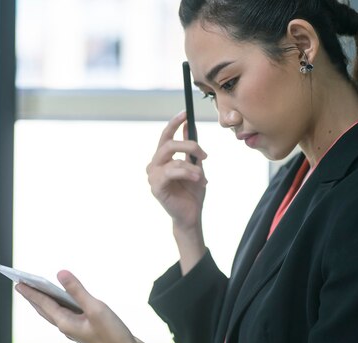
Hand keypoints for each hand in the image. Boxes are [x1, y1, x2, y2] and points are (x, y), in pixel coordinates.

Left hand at [16, 269, 191, 342]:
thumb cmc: (112, 333)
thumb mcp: (95, 308)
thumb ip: (77, 290)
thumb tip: (60, 273)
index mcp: (65, 323)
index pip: (43, 303)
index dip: (30, 292)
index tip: (17, 282)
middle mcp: (66, 327)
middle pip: (44, 309)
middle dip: (33, 296)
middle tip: (20, 284)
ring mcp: (75, 329)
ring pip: (54, 313)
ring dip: (44, 301)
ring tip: (36, 290)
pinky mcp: (84, 329)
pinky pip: (65, 314)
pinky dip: (58, 305)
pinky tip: (61, 300)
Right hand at [147, 111, 207, 231]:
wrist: (191, 215)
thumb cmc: (192, 192)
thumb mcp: (194, 165)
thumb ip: (190, 148)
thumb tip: (189, 126)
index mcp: (161, 159)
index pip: (165, 136)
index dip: (174, 123)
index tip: (186, 113)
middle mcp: (154, 165)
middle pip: (168, 144)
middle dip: (189, 145)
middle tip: (204, 155)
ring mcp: (152, 176)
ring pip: (173, 159)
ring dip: (192, 167)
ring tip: (201, 177)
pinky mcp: (155, 187)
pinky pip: (171, 173)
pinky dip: (187, 174)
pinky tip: (196, 180)